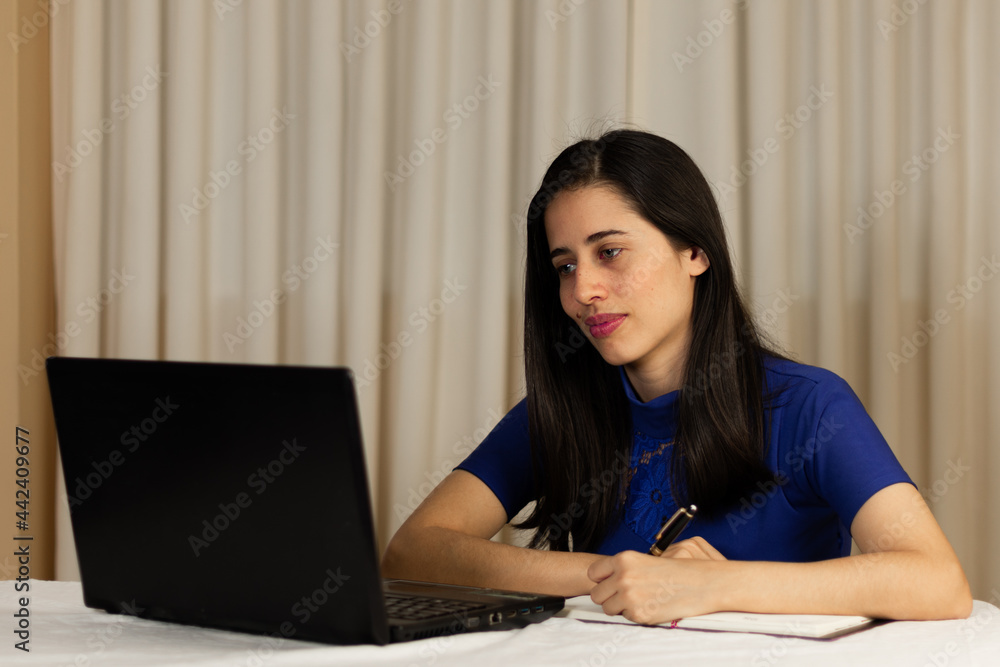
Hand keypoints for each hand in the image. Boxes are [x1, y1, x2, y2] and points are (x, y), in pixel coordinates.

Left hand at [587, 539, 726, 624]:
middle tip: (625, 594)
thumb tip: (608, 577)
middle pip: (597, 594)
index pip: (593, 573)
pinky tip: (650, 606)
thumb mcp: (648, 559)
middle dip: (608, 596)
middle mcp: (623, 577)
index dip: (601, 579)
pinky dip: (635, 615)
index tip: (609, 582)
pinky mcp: (639, 614)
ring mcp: (629, 597)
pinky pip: (626, 618)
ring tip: (639, 600)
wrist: (702, 584)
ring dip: (620, 607)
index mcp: (624, 559)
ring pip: (608, 608)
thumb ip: (625, 567)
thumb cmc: (679, 570)